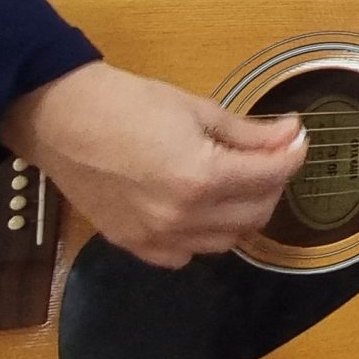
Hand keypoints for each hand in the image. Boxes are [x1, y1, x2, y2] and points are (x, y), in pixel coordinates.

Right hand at [0, 61, 303, 269]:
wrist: (61, 119)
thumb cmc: (128, 103)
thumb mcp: (197, 109)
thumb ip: (248, 133)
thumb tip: (292, 135)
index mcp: (202, 177)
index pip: (271, 176)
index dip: (293, 155)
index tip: (297, 139)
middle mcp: (183, 218)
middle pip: (256, 214)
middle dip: (271, 184)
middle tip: (266, 158)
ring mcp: (156, 238)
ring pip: (227, 241)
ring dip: (241, 212)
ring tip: (233, 180)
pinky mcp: (133, 246)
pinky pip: (187, 254)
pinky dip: (203, 235)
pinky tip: (198, 207)